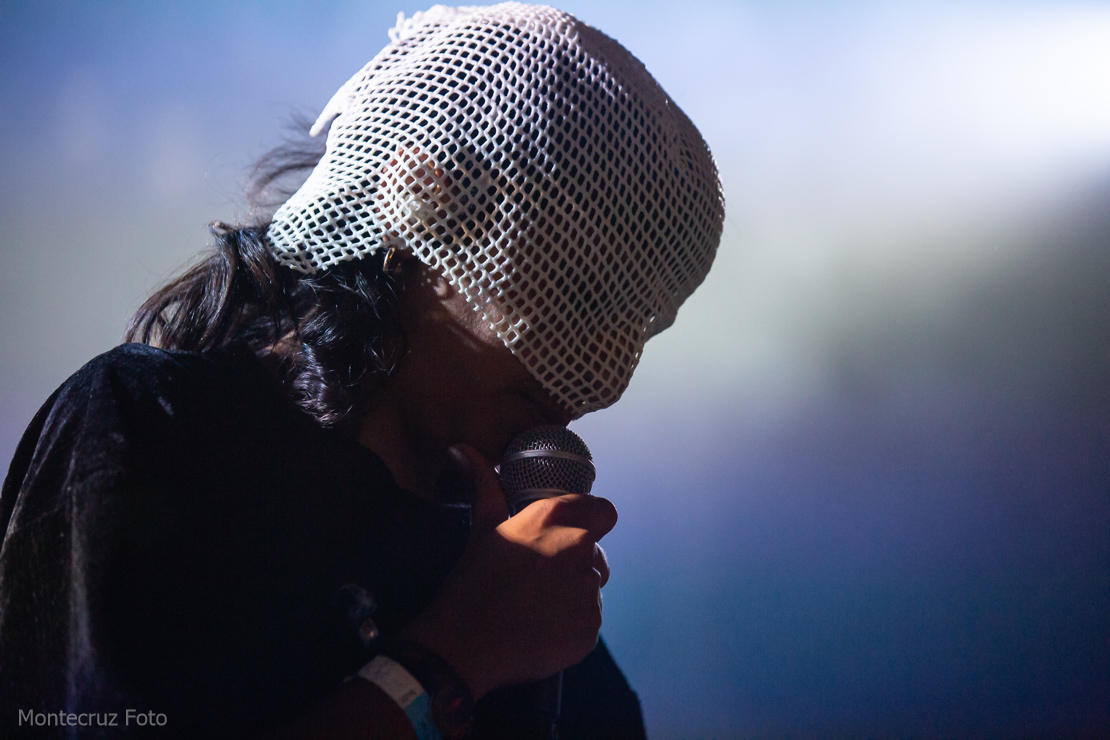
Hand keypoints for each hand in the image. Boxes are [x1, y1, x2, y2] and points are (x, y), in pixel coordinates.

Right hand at [400, 443, 616, 699]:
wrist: (463, 645)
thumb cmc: (472, 582)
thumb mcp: (482, 527)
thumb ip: (485, 485)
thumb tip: (462, 449)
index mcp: (556, 518)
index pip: (605, 511)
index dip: (592, 522)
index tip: (573, 534)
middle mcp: (579, 549)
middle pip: (597, 553)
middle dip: (576, 563)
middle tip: (540, 578)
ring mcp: (587, 591)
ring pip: (592, 588)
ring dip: (573, 594)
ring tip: (536, 605)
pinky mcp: (590, 629)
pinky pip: (589, 621)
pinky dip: (572, 625)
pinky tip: (541, 627)